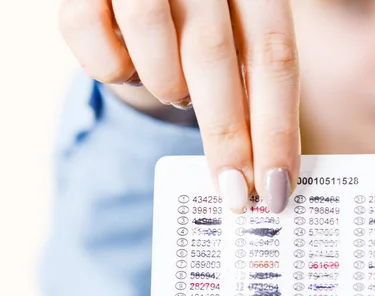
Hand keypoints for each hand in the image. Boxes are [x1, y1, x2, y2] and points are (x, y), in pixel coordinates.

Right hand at [59, 0, 300, 212]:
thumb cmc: (199, 19)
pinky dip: (114, 69)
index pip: (273, 56)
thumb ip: (253, 83)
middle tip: (235, 193)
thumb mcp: (239, 34)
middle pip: (214, 58)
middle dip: (227, 138)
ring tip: (177, 91)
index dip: (277, 129)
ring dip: (169, 89)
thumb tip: (270, 171)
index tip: (277, 189)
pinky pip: (93, 44)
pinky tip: (130, 63)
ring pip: (152, 50)